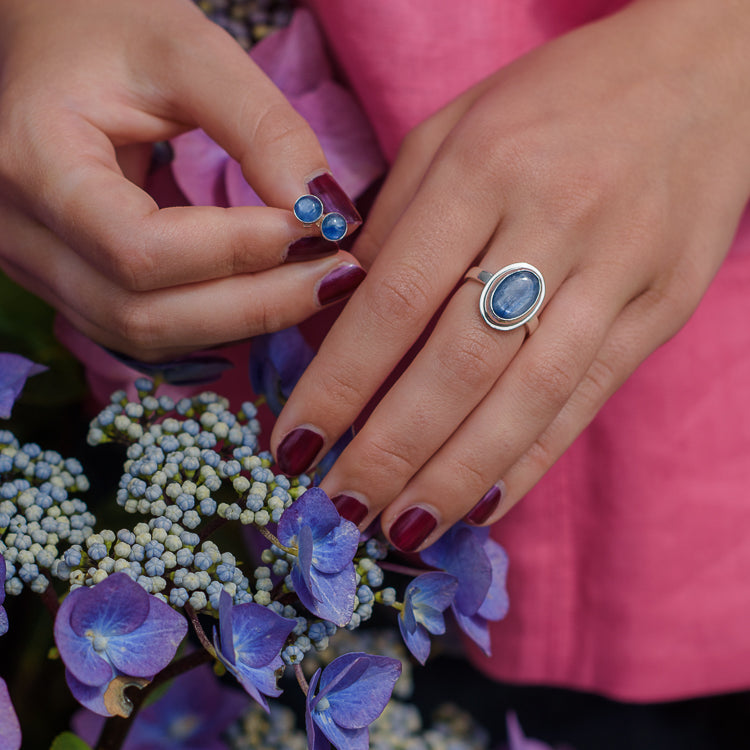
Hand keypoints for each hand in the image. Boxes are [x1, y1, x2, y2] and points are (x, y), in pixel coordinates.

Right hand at [0, 0, 362, 360]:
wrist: (53, 42)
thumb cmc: (112, 30)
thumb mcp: (192, 53)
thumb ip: (264, 130)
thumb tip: (327, 214)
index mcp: (34, 160)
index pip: (140, 248)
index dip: (239, 251)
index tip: (318, 228)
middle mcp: (16, 231)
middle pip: (142, 314)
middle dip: (255, 304)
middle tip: (335, 275)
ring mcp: (35, 267)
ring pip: (145, 335)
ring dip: (241, 321)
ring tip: (312, 284)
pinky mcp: (70, 283)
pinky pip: (146, 331)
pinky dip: (215, 322)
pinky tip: (267, 292)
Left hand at [271, 0, 749, 549]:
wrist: (702, 75)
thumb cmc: (555, 99)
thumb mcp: (453, 131)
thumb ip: (393, 222)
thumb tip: (337, 316)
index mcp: (482, 169)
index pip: (392, 301)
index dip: (338, 385)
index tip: (296, 443)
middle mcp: (552, 224)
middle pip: (456, 366)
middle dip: (389, 450)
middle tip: (339, 508)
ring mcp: (617, 272)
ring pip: (524, 399)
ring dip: (455, 477)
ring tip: (401, 528)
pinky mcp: (661, 307)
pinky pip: (586, 398)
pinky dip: (531, 460)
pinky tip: (485, 505)